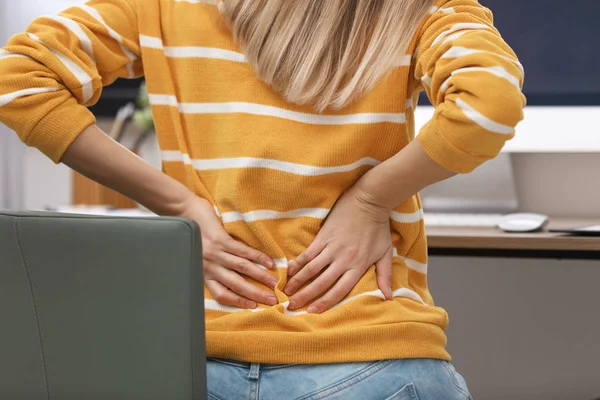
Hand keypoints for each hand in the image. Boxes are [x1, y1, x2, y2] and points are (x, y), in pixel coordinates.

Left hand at [179, 195, 278, 308]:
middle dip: (256, 294)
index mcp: (204, 273)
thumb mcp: (198, 256)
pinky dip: (258, 257)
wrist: (183, 210)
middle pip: (236, 285)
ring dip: (261, 277)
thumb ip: (212, 268)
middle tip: (272, 300)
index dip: (239, 302)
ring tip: (274, 283)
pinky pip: (243, 251)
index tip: (253, 306)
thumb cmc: (192, 233)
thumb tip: (231, 277)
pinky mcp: (220, 240)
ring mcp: (215, 253)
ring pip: (242, 269)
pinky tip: (269, 262)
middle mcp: (210, 266)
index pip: (222, 294)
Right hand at [284, 187, 393, 313]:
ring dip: (297, 281)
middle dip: (305, 296)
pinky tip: (289, 271)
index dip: (324, 302)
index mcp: (358, 266)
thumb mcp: (385, 253)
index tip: (312, 312)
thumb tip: (389, 297)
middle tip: (292, 306)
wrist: (370, 201)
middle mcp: (344, 260)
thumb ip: (385, 276)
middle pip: (322, 283)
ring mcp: (332, 247)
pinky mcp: (324, 236)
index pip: (339, 290)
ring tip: (286, 291)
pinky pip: (308, 253)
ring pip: (311, 269)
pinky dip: (298, 262)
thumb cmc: (378, 228)